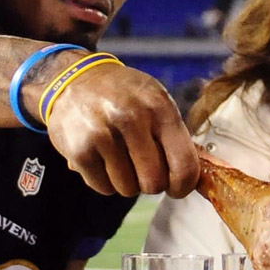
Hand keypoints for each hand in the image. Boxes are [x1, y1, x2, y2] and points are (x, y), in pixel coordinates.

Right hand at [41, 60, 199, 199]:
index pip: (184, 165)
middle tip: (142, 167)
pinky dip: (104, 181)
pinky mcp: (79, 150)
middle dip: (150, 182)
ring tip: (119, 157)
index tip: (177, 187)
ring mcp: (103, 134)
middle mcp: (131, 118)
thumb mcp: (155, 100)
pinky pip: (103, 188)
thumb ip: (175, 136)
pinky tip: (101, 159)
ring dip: (125, 181)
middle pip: (154, 183)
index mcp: (159, 107)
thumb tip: (195, 179)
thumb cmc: (122, 95)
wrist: (73, 80)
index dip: (183, 186)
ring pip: (127, 189)